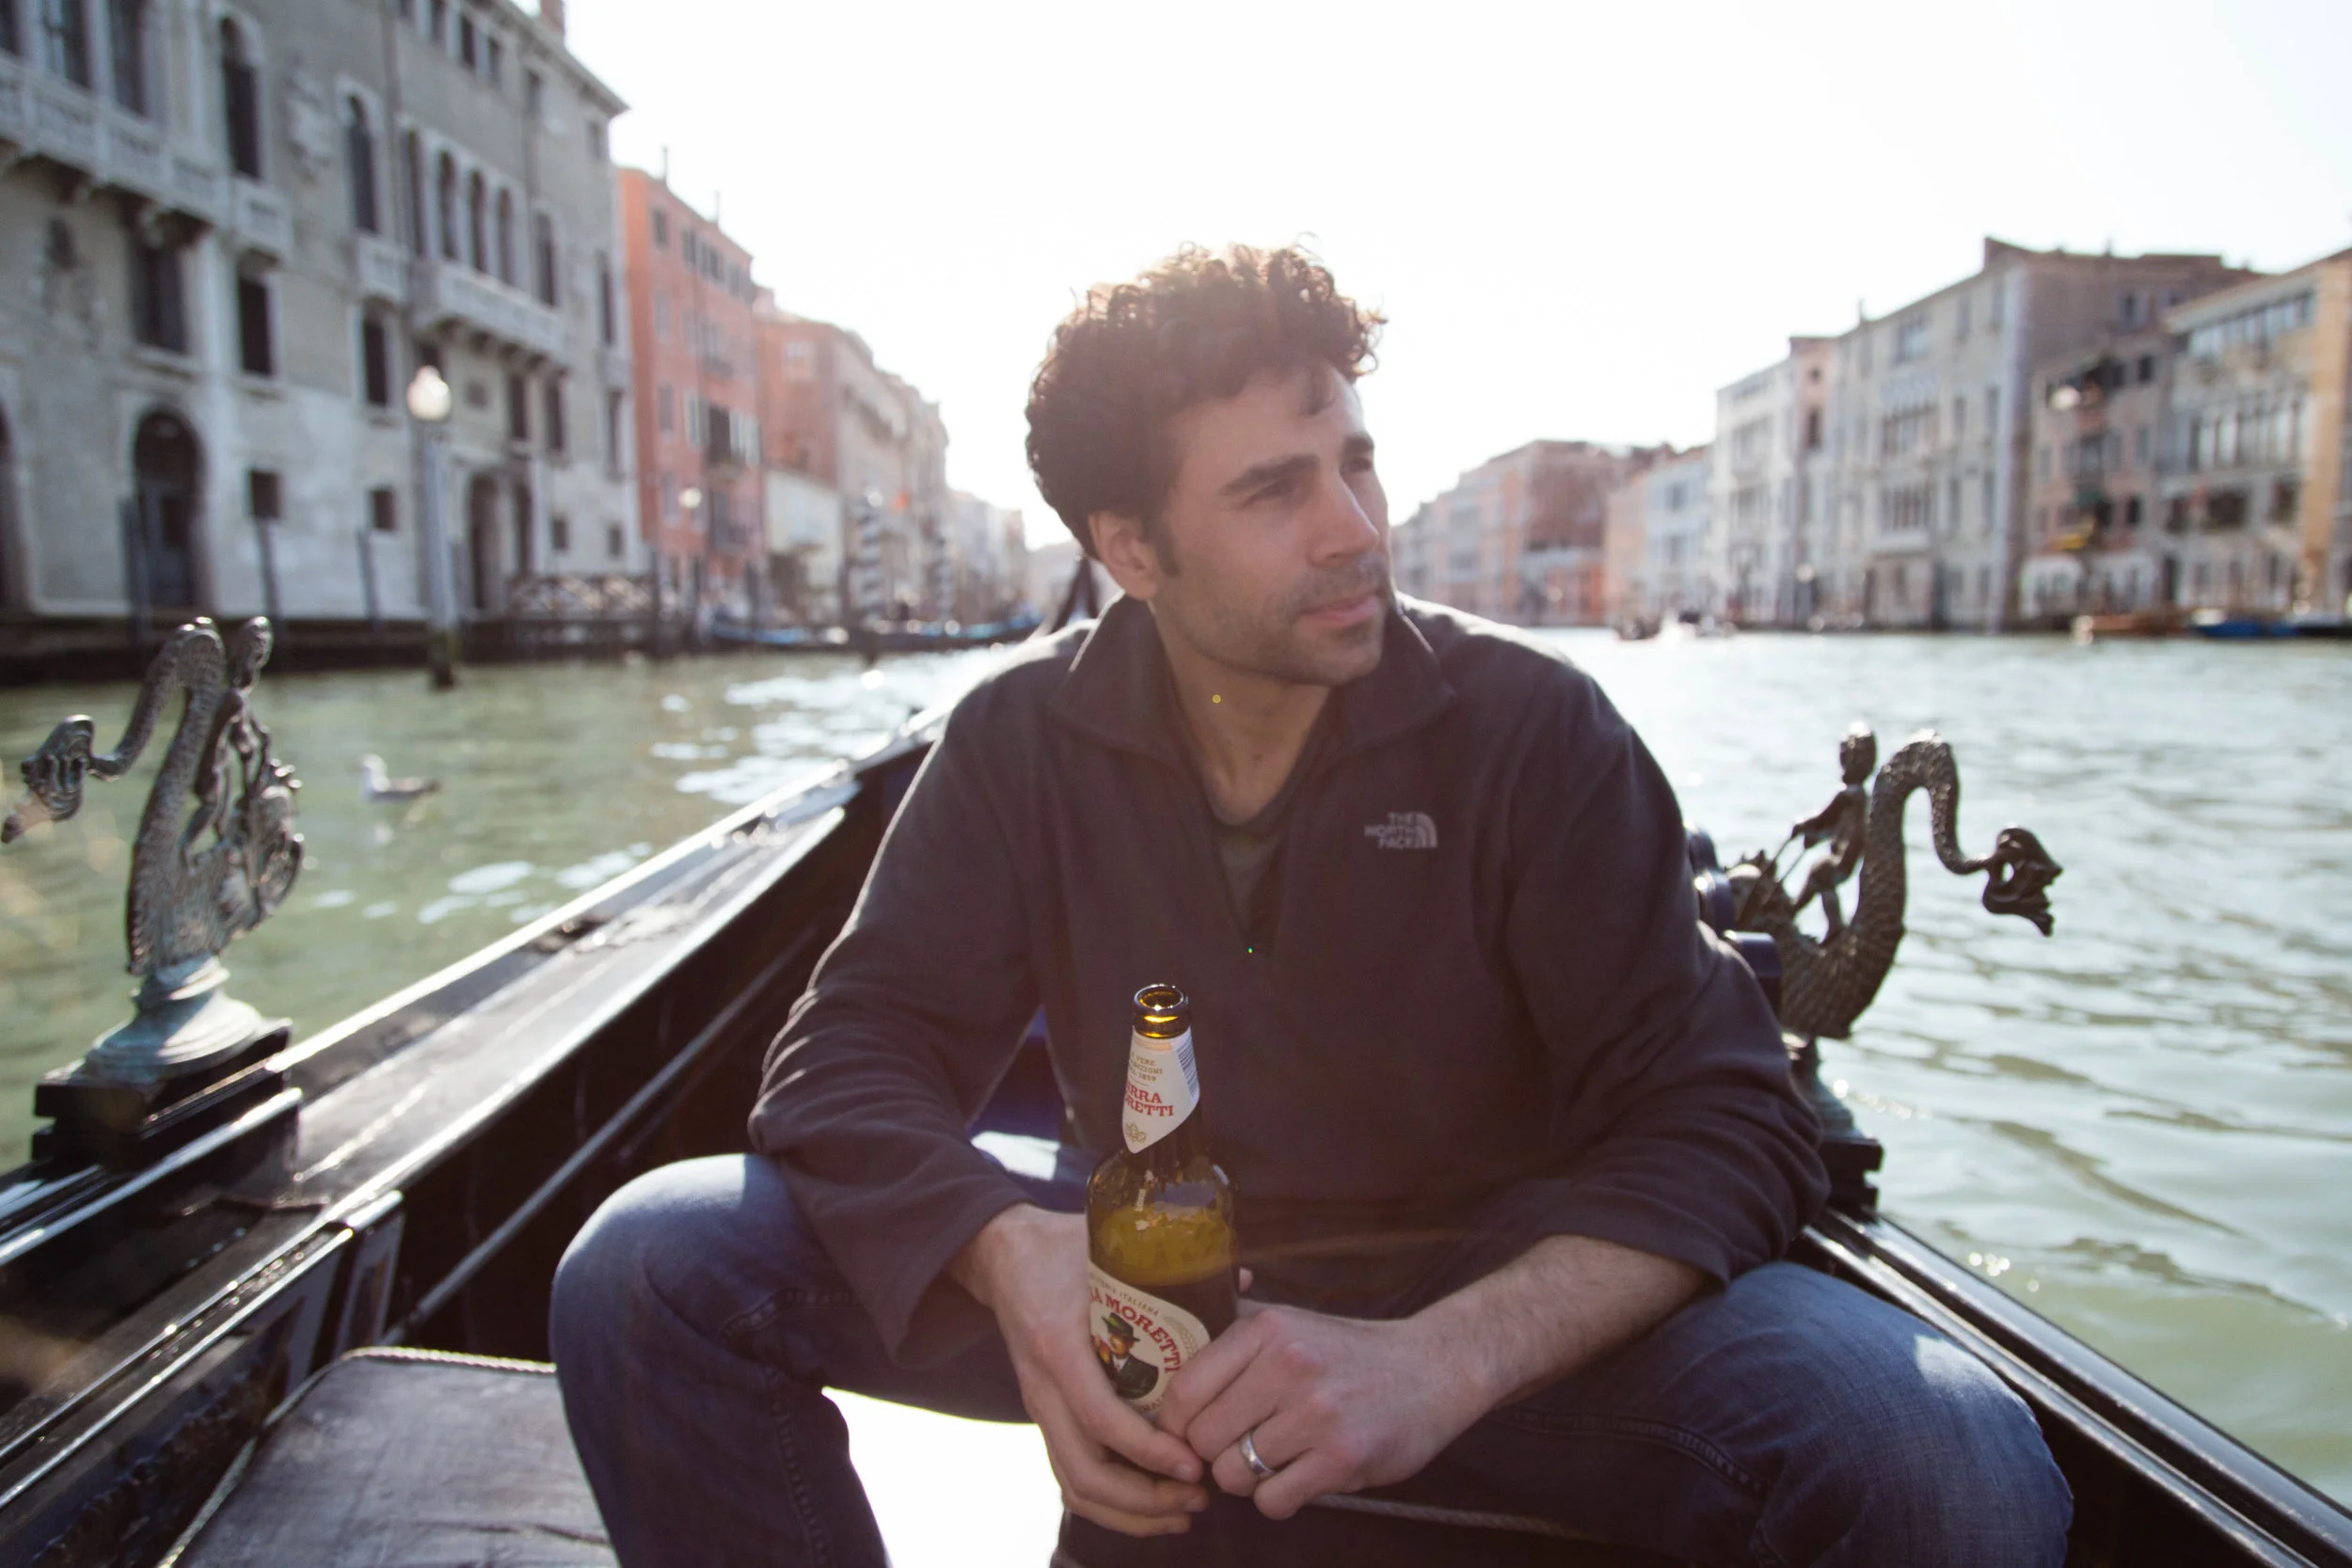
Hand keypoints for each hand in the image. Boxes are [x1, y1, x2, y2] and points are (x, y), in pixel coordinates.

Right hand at [951, 1205, 1206, 1535]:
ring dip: (1130, 1511)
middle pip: (1086, 1471)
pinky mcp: (1044, 1418)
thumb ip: (1174, 1266)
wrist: (1005, 1255)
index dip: (1149, 1450)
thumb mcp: (1110, 1248)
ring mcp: (1040, 1407)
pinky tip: (1151, 1508)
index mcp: (1059, 1345)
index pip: (1101, 1417)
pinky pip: (1070, 1477)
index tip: (1194, 1462)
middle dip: (1146, 1498)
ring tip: (1183, 1513)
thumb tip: (1244, 1282)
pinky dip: (1110, 1505)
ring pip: (1075, 1485)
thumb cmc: (1064, 1249)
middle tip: (1200, 1497)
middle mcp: (1044, 1386)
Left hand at [1152, 1301, 1488, 1519]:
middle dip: (1212, 1453)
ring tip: (1271, 1460)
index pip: (1185, 1388)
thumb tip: (1169, 1330)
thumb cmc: (1345, 1351)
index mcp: (1267, 1329)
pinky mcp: (1343, 1457)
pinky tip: (1298, 1476)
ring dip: (1245, 1478)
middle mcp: (1289, 1364)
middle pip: (1204, 1438)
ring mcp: (1318, 1413)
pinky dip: (1277, 1498)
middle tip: (1236, 1448)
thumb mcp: (1288, 1321)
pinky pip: (1273, 1501)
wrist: (1432, 1370)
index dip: (1175, 1422)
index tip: (1185, 1432)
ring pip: (1234, 1474)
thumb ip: (1229, 1324)